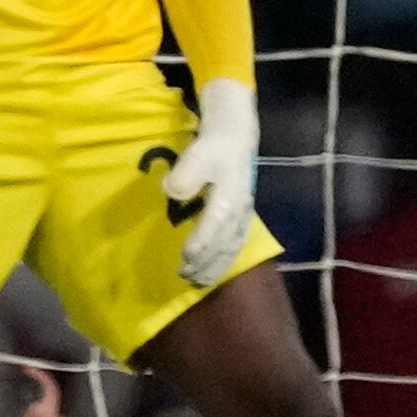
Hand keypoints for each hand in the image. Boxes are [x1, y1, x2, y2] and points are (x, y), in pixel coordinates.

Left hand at [163, 77, 257, 288]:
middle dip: (206, 264)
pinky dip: (226, 256)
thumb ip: (185, 175)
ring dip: (217, 265)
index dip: (199, 246)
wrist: (236, 135)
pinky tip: (216, 265)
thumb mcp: (197, 155)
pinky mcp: (243, 212)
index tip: (184, 260)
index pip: (213, 229)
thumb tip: (172, 192)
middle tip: (186, 279)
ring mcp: (244, 213)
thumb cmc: (214, 146)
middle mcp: (239, 211)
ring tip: (200, 280)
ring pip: (232, 246)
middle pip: (224, 245)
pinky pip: (236, 241)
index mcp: (228, 199)